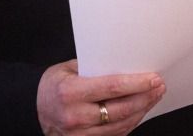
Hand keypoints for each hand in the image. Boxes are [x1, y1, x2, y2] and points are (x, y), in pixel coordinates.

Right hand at [37, 59, 165, 134]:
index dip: (136, 83)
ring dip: (141, 110)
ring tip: (153, 97)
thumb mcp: (67, 69)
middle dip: (145, 97)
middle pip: (121, 109)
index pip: (111, 88)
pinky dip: (130, 123)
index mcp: (70, 93)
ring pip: (121, 124)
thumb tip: (124, 63)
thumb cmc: (53, 85)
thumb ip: (94, 68)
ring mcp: (80, 134)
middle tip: (159, 86)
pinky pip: (115, 134)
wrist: (33, 109)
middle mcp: (75, 116)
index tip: (153, 77)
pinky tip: (139, 111)